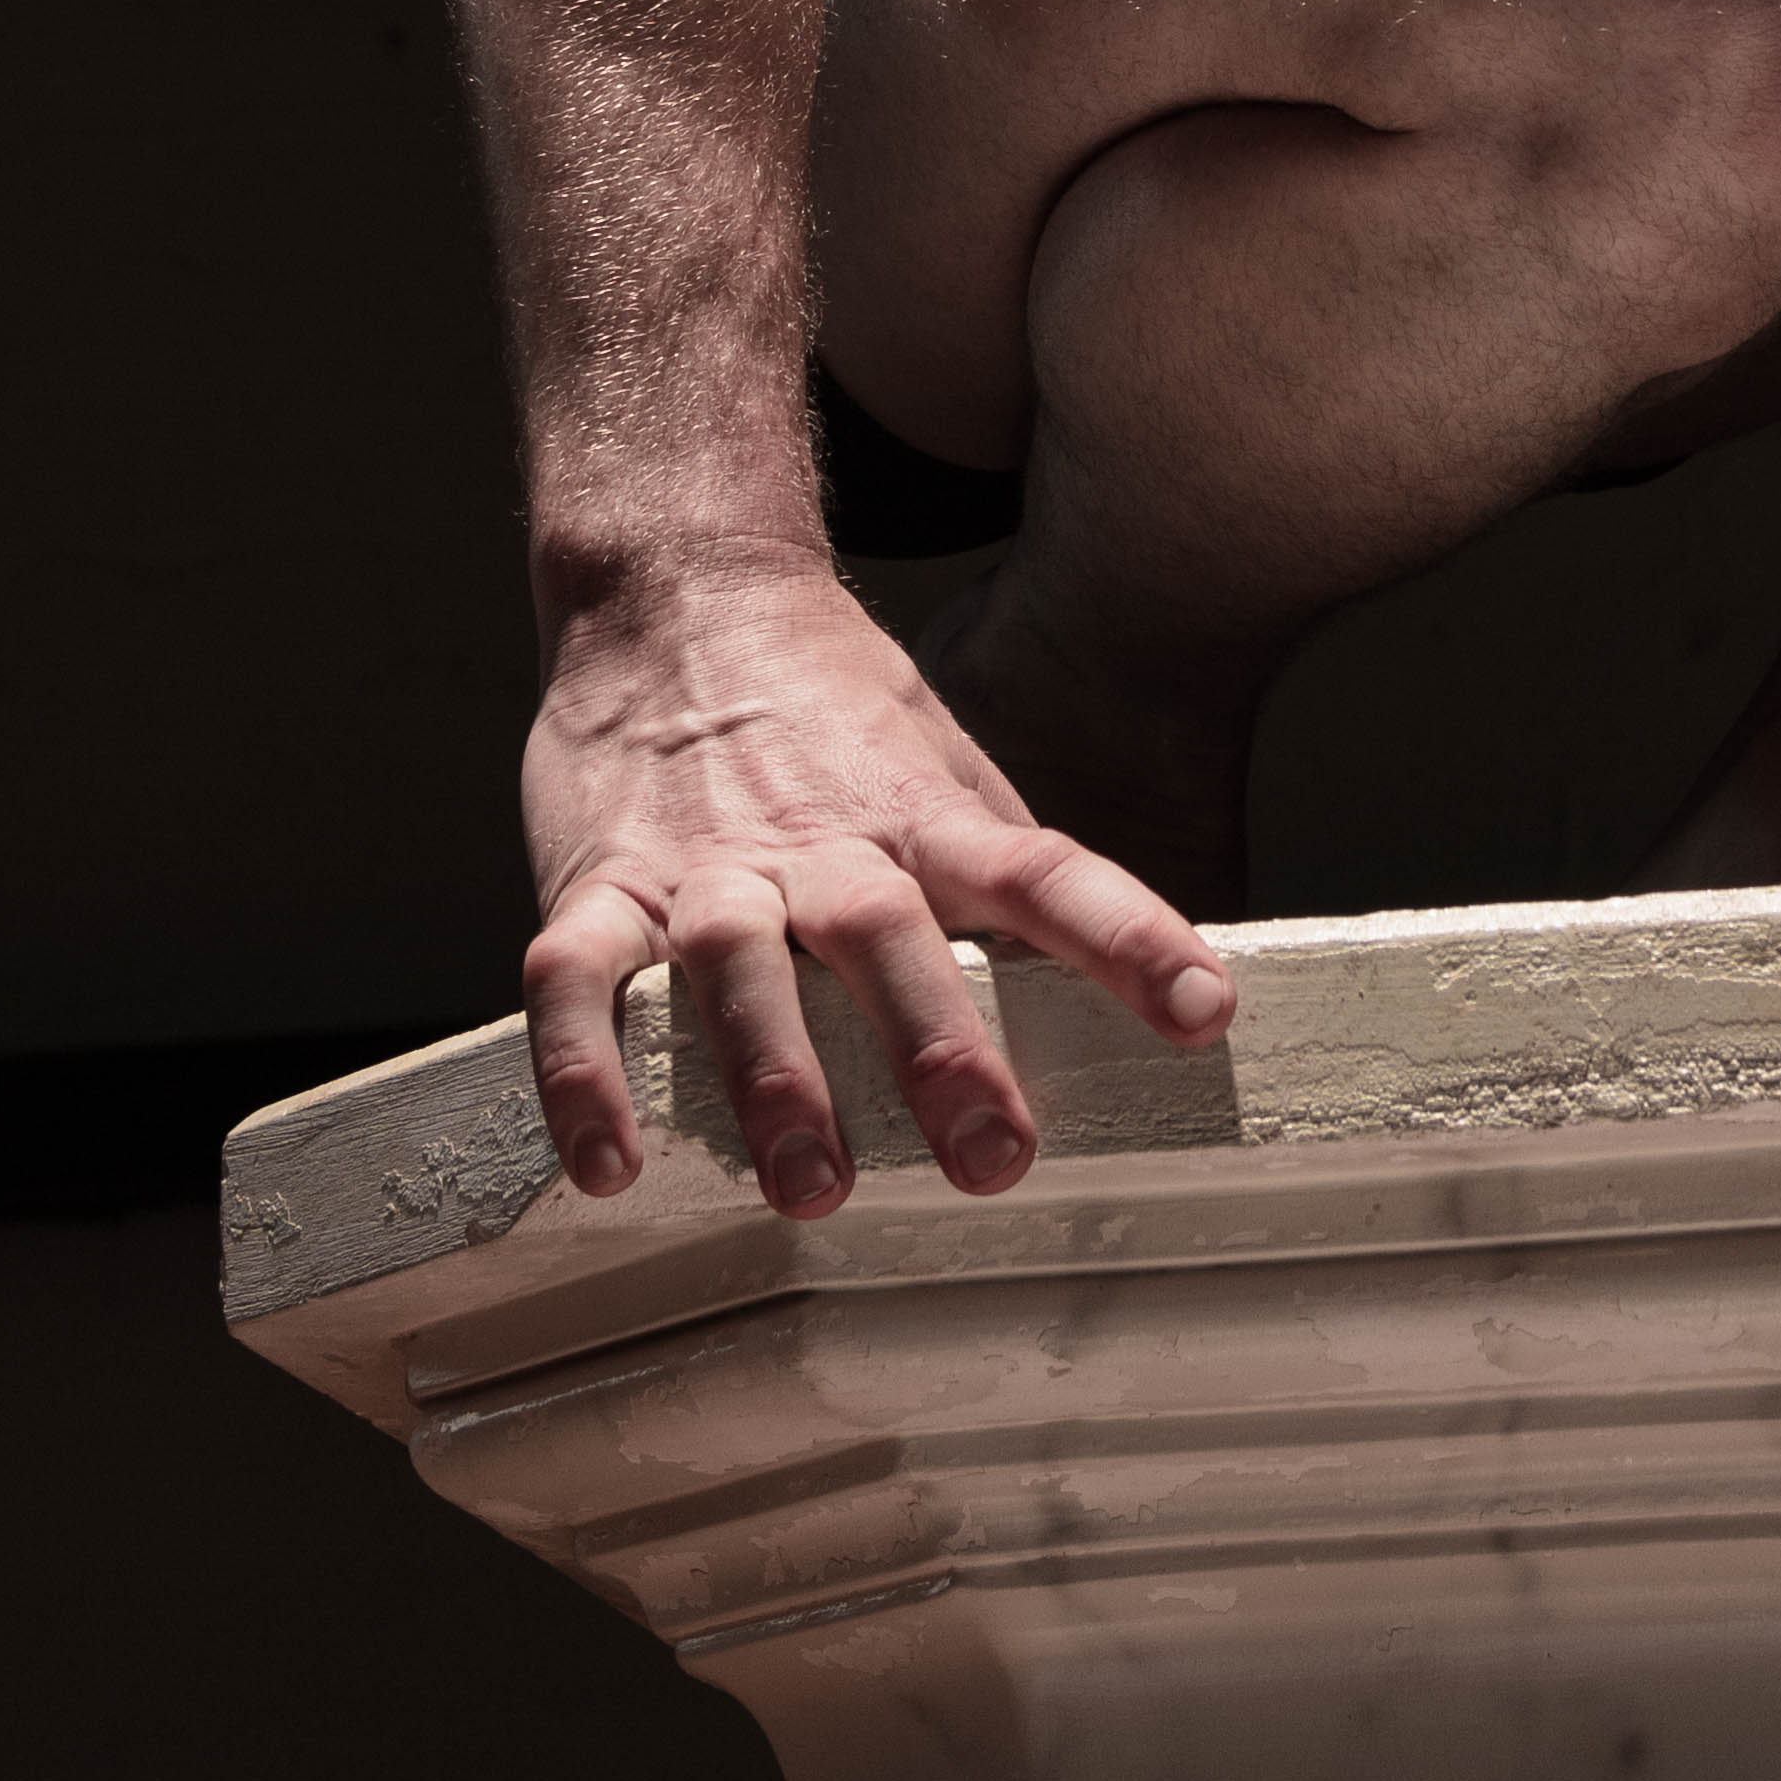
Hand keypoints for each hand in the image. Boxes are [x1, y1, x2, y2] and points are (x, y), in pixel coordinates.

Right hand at [518, 554, 1234, 1216]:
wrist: (676, 595)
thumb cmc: (829, 715)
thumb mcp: (939, 770)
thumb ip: (1003, 875)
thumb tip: (1125, 984)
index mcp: (920, 816)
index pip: (1044, 874)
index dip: (1128, 939)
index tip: (1205, 1011)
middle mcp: (819, 839)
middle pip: (886, 932)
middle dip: (938, 1046)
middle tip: (995, 1157)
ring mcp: (700, 863)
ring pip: (734, 963)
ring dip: (772, 1075)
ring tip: (812, 1185)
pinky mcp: (597, 884)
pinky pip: (575, 980)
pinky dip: (583, 1072)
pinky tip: (607, 1165)